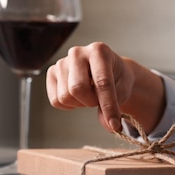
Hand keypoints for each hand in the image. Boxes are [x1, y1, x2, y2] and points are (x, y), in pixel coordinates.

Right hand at [46, 42, 163, 132]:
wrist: (110, 73)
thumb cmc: (117, 79)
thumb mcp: (122, 91)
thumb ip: (114, 107)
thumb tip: (107, 124)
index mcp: (99, 50)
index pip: (101, 82)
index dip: (108, 106)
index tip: (114, 123)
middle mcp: (77, 52)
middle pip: (77, 88)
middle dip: (90, 102)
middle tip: (98, 100)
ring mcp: (62, 62)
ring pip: (65, 96)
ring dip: (79, 103)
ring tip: (88, 95)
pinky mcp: (52, 73)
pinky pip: (56, 100)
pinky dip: (69, 105)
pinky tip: (78, 96)